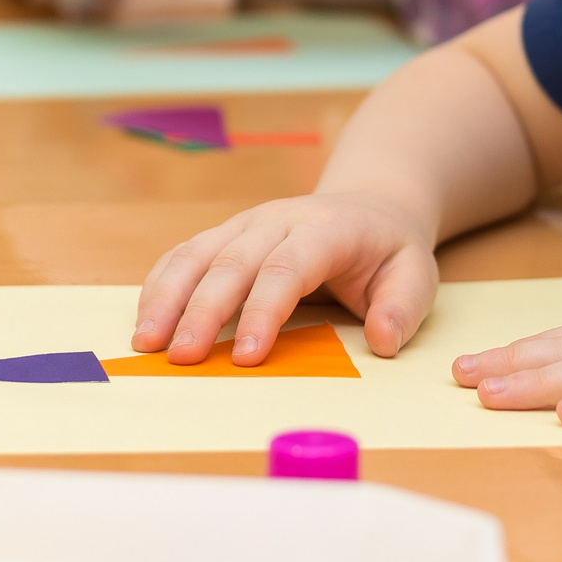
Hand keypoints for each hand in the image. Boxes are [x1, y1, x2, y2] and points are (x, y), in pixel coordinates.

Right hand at [133, 192, 439, 364]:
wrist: (369, 205)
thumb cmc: (388, 250)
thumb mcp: (416, 275)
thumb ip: (402, 307)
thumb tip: (381, 341)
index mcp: (327, 229)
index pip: (288, 267)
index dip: (264, 310)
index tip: (244, 356)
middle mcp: (278, 220)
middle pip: (232, 261)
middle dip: (203, 309)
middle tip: (181, 356)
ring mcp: (246, 224)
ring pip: (198, 253)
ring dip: (168, 296)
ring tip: (146, 342)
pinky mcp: (226, 235)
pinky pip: (185, 254)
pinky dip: (161, 284)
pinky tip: (145, 319)